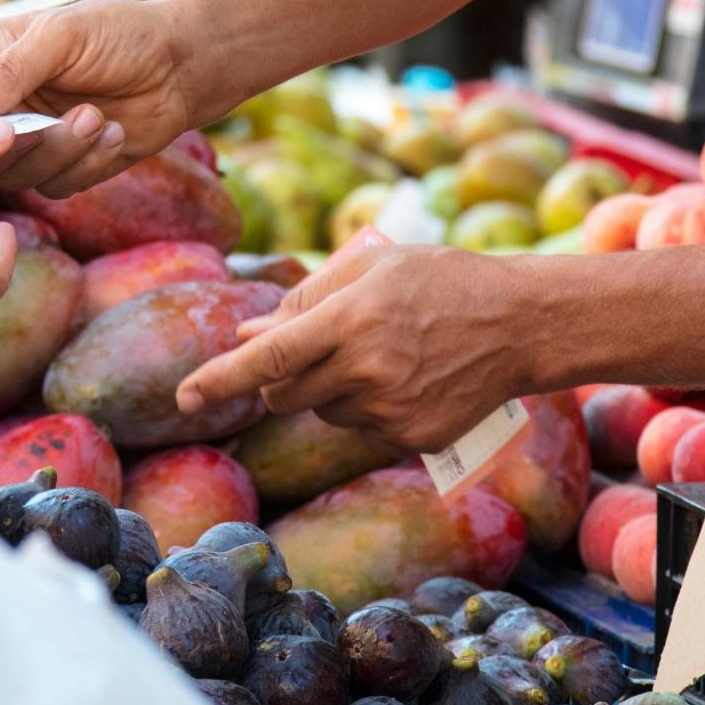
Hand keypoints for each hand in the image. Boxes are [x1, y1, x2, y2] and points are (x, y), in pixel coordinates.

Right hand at [0, 0, 204, 196]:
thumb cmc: (120, 33)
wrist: (180, 63)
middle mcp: (3, 105)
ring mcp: (33, 139)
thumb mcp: (62, 36)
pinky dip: (87, 165)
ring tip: (99, 118)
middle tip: (73, 115)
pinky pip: (55, 187)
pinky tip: (115, 133)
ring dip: (62, 152)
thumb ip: (11, 69)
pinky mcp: (66, 166)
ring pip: (16, 176)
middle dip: (24, 141)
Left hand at [176, 244, 536, 452]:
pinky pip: (360, 428)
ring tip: (379, 353)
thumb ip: (305, 301)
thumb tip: (246, 335)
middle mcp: (366, 369)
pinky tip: (405, 377)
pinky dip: (365, 407)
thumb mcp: (372, 268)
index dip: (221, 378)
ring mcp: (391, 409)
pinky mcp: (412, 436)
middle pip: (284, 394)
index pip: (269, 357)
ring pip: (321, 412)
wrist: (520, 324)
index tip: (184, 397)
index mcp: (351, 319)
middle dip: (279, 379)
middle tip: (310, 350)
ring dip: (327, 389)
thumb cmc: (442, 280)